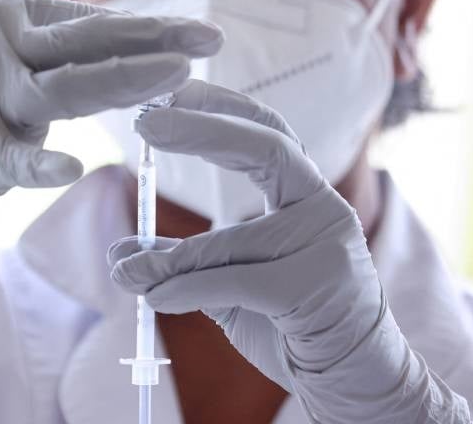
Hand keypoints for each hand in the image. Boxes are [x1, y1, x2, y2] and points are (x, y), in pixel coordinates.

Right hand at [0, 0, 221, 247]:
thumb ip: (57, 50)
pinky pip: (14, 158)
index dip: (148, 28)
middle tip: (209, 39)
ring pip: (63, 88)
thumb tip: (135, 45)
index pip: (89, 22)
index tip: (197, 33)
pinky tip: (69, 169)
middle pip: (86, 43)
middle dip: (154, 40)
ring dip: (123, 81)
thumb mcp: (1, 53)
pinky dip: (40, 164)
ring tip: (177, 74)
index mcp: (5, 16)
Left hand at [108, 80, 469, 422]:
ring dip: (169, 257)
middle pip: (269, 148)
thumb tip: (120, 252)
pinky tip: (155, 298)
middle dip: (203, 130)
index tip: (166, 95)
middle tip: (145, 121)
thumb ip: (181, 262)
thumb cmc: (291, 320)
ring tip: (124, 269)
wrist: (352, 377)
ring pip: (235, 237)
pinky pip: (236, 282)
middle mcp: (322, 209)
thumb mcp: (228, 282)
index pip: (267, 132)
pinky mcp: (316, 288)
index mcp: (304, 195)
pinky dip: (187, 290)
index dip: (219, 108)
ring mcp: (327, 246)